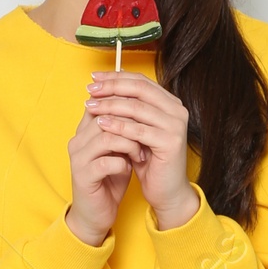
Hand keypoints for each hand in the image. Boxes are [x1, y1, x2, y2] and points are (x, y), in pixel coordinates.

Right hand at [65, 97, 136, 246]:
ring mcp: (78, 159)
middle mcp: (77, 141)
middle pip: (105, 117)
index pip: (102, 104)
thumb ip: (124, 130)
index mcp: (84, 131)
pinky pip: (106, 162)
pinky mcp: (83, 177)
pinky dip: (123, 163)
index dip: (125, 105)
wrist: (96, 214)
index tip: (147, 114)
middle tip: (147, 134)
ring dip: (129, 144)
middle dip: (131, 124)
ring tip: (140, 153)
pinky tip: (129, 168)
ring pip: (106, 138)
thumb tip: (144, 108)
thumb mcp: (119, 150)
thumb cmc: (110, 180)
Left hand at [82, 71, 197, 230]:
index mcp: (171, 103)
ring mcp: (176, 126)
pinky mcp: (170, 142)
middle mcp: (177, 110)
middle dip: (111, 88)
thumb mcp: (137, 130)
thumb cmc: (149, 161)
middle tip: (90, 90)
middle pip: (139, 89)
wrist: (166, 191)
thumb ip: (128, 109)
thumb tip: (103, 86)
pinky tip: (101, 124)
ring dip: (110, 105)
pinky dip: (118, 126)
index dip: (116, 77)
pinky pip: (138, 130)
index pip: (141, 81)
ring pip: (137, 108)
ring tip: (90, 106)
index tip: (94, 79)